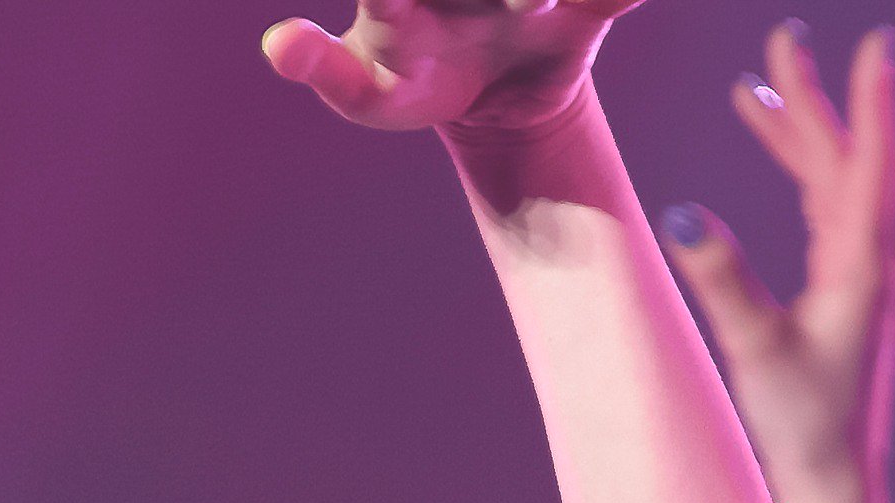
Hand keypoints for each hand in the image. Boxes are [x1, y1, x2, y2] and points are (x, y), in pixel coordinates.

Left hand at [262, 0, 639, 140]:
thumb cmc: (414, 84)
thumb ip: (325, 70)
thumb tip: (277, 44)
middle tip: (504, 8)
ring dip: (530, 0)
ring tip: (530, 8)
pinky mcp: (582, 6)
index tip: (392, 4)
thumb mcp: (368, 94)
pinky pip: (604, 0)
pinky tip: (617, 2)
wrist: (490, 100)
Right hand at [664, 24, 894, 502]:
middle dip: (813, 100)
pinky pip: (823, 215)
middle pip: (843, 161)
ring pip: (831, 185)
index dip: (870, 100)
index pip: (867, 162)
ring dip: (798, 136)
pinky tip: (776, 159)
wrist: (834, 490)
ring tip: (756, 92)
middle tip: (784, 39)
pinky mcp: (842, 298)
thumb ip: (719, 279)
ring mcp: (858, 281)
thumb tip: (680, 212)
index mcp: (861, 269)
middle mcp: (868, 265)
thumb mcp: (754, 351)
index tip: (878, 42)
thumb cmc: (803, 429)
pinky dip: (798, 178)